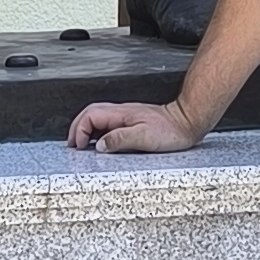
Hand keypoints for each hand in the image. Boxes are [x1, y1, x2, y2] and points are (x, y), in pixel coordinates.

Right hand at [67, 98, 198, 152]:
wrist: (186, 122)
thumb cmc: (170, 130)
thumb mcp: (144, 137)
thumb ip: (119, 139)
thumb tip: (99, 145)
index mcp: (120, 114)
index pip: (89, 115)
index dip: (79, 130)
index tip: (78, 146)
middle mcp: (121, 113)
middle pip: (89, 114)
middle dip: (77, 129)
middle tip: (73, 145)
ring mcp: (126, 117)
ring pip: (97, 119)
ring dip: (86, 130)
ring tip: (81, 146)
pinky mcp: (131, 123)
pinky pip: (108, 125)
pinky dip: (98, 133)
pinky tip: (101, 144)